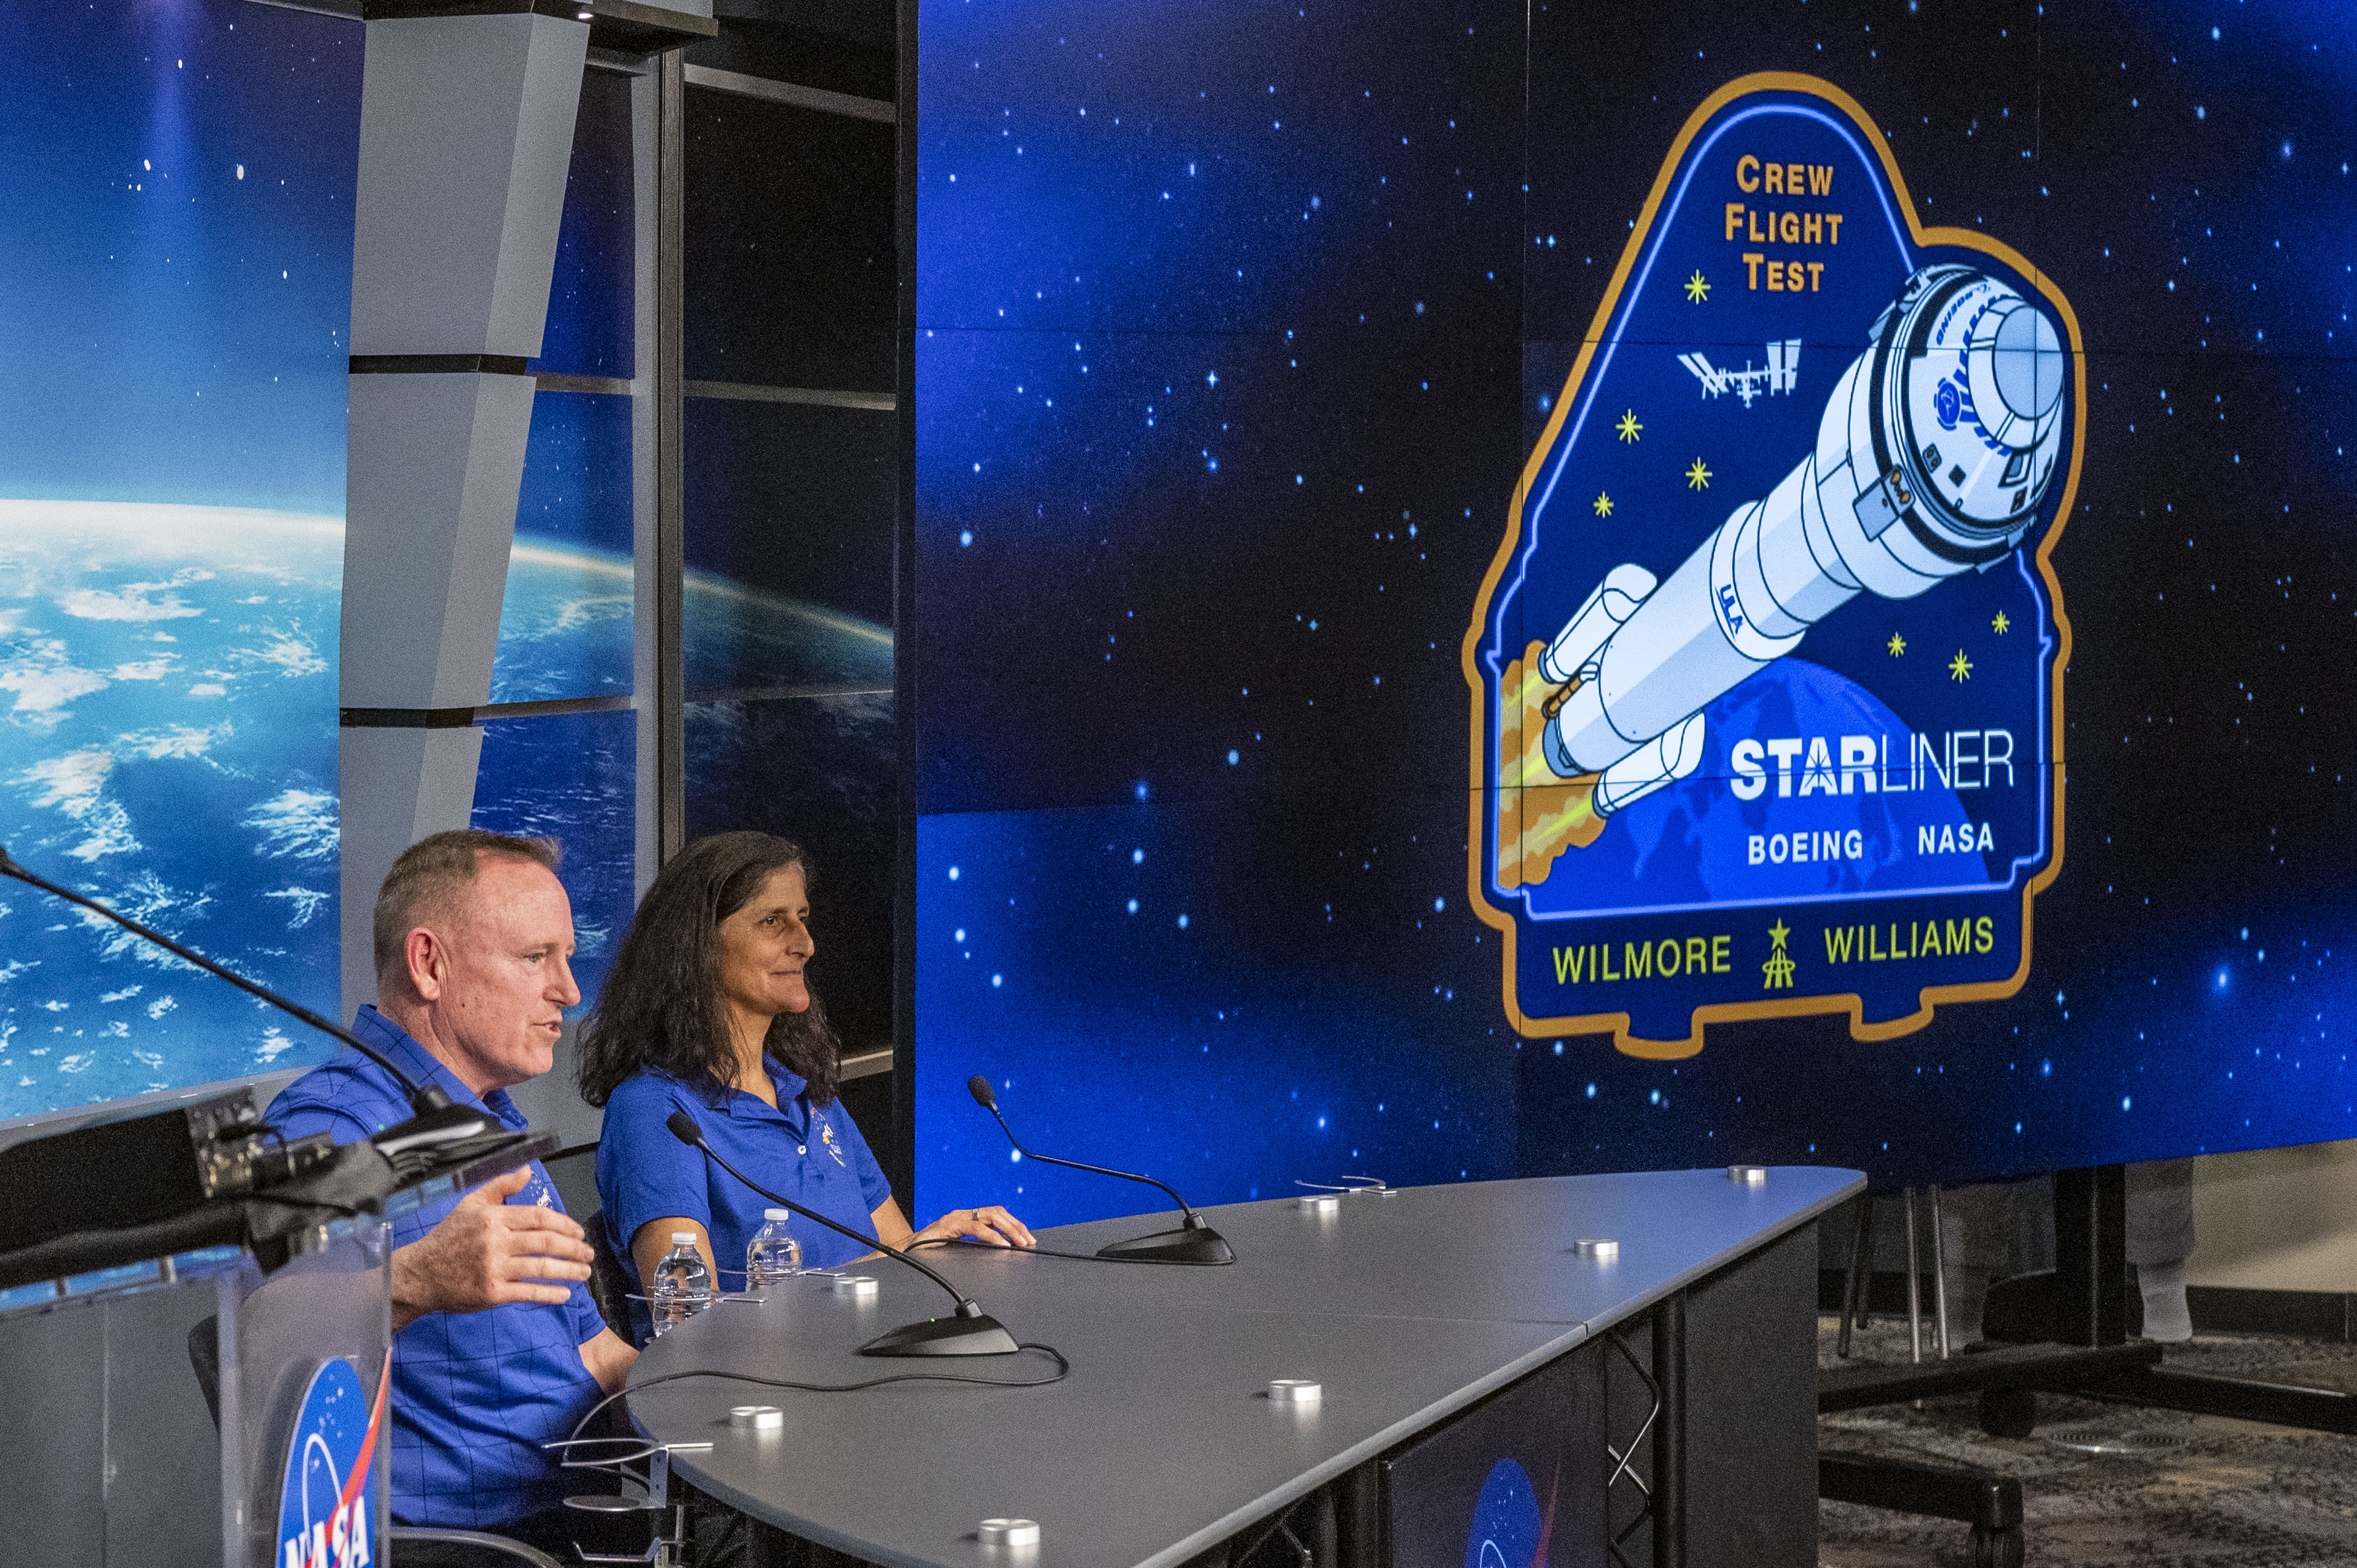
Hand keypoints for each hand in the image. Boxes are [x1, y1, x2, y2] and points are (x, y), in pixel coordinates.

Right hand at [391, 1167, 592, 1329]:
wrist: (420, 1274)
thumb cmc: (448, 1238)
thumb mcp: (471, 1204)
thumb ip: (501, 1186)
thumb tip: (527, 1170)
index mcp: (493, 1218)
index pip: (538, 1217)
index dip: (564, 1224)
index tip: (578, 1232)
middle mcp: (495, 1242)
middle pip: (545, 1242)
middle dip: (573, 1248)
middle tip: (588, 1252)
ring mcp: (493, 1269)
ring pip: (541, 1268)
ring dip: (568, 1270)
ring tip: (583, 1272)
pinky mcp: (491, 1293)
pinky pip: (527, 1293)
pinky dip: (549, 1294)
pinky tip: (564, 1294)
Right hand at [912, 1204, 1034, 1249]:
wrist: (905, 1251)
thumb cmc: (930, 1251)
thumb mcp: (957, 1248)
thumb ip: (974, 1246)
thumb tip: (998, 1253)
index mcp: (967, 1218)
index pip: (996, 1215)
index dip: (1014, 1224)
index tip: (1028, 1238)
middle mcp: (963, 1214)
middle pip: (997, 1212)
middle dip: (1016, 1226)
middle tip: (1029, 1241)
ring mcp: (956, 1217)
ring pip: (990, 1215)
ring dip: (1009, 1229)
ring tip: (1019, 1242)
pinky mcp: (948, 1225)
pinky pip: (975, 1227)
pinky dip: (991, 1235)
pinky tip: (1001, 1245)